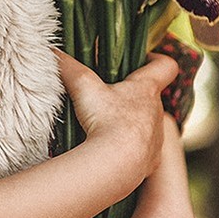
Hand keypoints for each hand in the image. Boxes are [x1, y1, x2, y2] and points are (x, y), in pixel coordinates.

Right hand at [54, 49, 178, 184]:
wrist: (117, 165)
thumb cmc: (106, 121)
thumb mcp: (83, 87)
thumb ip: (68, 67)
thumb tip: (52, 51)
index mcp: (147, 90)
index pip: (165, 66)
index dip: (157, 60)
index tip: (143, 60)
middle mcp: (157, 113)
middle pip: (151, 99)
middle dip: (132, 97)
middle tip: (109, 97)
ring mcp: (156, 139)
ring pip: (148, 126)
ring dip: (131, 125)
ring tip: (106, 128)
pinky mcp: (151, 162)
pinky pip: (144, 153)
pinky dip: (130, 151)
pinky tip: (112, 152)